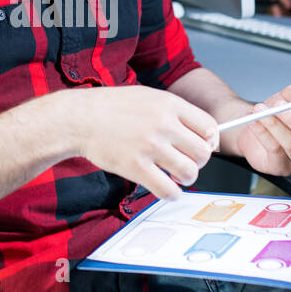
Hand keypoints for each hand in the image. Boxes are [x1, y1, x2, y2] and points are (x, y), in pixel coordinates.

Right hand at [65, 85, 219, 199]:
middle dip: (199, 162)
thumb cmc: (111, 108)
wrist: (79, 118)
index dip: (210, 141)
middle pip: (203, 152)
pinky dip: (172, 194)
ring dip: (186, 179)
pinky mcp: (135, 167)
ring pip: (189, 172)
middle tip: (187, 163)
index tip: (203, 147)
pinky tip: (167, 189)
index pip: (209, 126)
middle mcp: (163, 124)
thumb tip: (201, 131)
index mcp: (169, 104)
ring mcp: (150, 146)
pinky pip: (167, 189)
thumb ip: (174, 111)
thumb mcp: (148, 97)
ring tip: (176, 176)